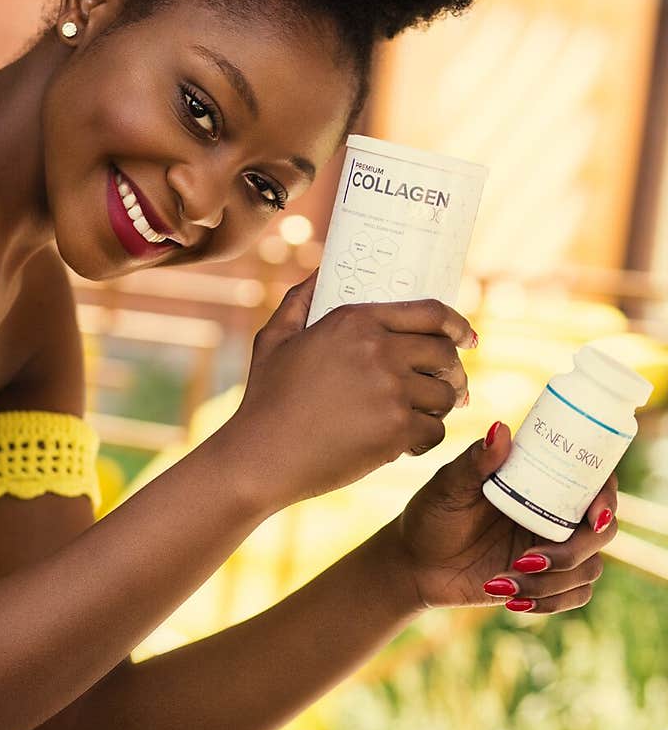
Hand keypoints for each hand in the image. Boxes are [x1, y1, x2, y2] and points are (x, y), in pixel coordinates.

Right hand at [225, 269, 476, 512]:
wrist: (261, 456)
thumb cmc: (265, 400)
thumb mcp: (274, 339)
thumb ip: (300, 301)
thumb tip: (319, 272)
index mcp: (355, 320)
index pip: (429, 312)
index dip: (458, 324)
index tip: (468, 338)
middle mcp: (379, 349)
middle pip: (444, 354)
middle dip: (453, 371)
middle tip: (451, 387)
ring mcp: (391, 389)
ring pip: (445, 395)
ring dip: (439, 407)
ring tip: (421, 416)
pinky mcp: (396, 429)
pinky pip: (436, 430)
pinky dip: (425, 439)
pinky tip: (405, 444)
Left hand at [381, 420, 617, 611]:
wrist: (414, 563)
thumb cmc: (431, 515)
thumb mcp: (448, 486)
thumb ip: (475, 461)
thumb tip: (500, 430)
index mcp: (541, 484)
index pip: (594, 483)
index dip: (606, 496)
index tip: (593, 514)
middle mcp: (555, 515)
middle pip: (601, 532)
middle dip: (573, 551)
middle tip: (528, 557)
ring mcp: (553, 550)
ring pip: (588, 570)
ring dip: (550, 582)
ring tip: (501, 582)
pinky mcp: (545, 583)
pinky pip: (575, 596)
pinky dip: (550, 603)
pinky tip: (511, 600)